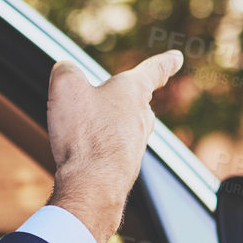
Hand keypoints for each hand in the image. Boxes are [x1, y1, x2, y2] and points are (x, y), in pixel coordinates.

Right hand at [45, 49, 183, 242]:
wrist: (93, 185)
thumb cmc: (84, 133)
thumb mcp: (66, 87)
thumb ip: (65, 70)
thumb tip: (65, 69)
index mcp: (132, 92)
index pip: (152, 71)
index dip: (164, 62)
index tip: (177, 58)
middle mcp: (140, 118)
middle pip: (137, 102)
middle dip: (124, 99)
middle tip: (113, 97)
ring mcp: (134, 146)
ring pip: (123, 128)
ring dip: (106, 127)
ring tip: (84, 131)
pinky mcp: (124, 168)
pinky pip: (111, 152)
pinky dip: (97, 149)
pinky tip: (82, 155)